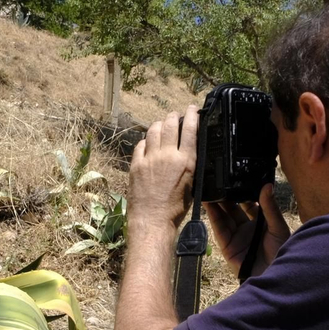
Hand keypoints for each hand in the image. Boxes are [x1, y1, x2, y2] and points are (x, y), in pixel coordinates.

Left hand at [127, 107, 198, 234]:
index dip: (192, 115)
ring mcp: (150, 159)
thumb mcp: (192, 184)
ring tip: (162, 124)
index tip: (192, 109)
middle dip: (174, 116)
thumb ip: (190, 164)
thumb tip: (189, 150)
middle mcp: (168, 156)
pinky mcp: (136, 165)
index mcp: (186, 161)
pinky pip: (140, 145)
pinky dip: (145, 141)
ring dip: (159, 124)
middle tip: (175, 115)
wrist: (152, 220)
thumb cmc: (175, 209)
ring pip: (154, 130)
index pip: (190, 129)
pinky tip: (148, 143)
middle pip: (170, 124)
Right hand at [205, 185, 290, 278]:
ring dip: (216, 204)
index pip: (248, 204)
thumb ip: (270, 207)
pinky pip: (219, 229)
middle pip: (233, 209)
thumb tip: (267, 185)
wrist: (273, 274)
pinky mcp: (227, 246)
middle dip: (226, 196)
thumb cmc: (281, 252)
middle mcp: (247, 228)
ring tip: (210, 189)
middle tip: (220, 181)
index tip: (236, 179)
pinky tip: (209, 204)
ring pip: (224, 217)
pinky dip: (213, 217)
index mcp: (261, 222)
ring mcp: (236, 237)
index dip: (242, 192)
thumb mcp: (278, 226)